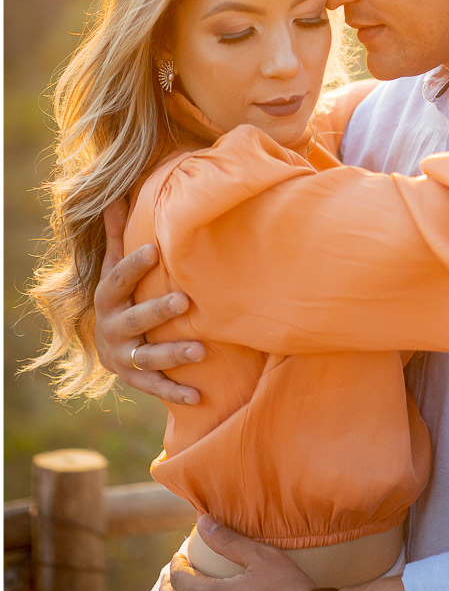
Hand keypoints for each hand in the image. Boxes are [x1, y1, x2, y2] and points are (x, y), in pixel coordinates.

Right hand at [94, 201, 203, 404]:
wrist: (106, 345)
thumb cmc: (120, 296)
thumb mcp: (113, 267)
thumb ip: (116, 235)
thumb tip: (113, 196)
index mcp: (107, 298)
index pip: (117, 279)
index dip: (133, 266)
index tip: (154, 249)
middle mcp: (112, 329)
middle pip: (134, 320)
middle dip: (157, 311)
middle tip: (184, 301)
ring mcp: (123, 356)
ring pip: (146, 357)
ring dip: (173, 353)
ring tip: (201, 350)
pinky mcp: (135, 380)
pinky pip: (155, 388)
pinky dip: (175, 392)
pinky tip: (198, 395)